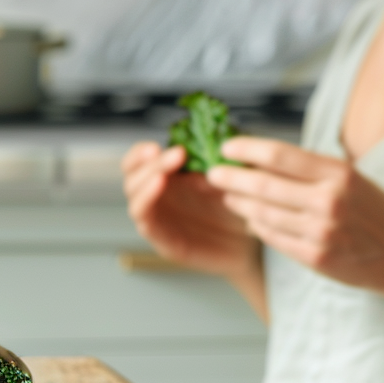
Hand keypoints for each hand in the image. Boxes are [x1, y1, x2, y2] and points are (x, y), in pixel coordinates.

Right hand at [121, 141, 260, 279]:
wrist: (251, 245)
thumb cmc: (237, 210)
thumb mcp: (226, 177)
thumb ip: (211, 159)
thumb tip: (203, 137)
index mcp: (167, 181)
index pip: (138, 163)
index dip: (140, 152)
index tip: (158, 144)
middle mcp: (158, 200)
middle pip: (132, 178)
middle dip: (147, 164)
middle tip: (172, 154)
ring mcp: (160, 222)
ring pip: (134, 201)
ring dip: (145, 183)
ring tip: (162, 174)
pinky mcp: (166, 244)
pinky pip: (147, 225)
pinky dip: (147, 205)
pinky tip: (158, 189)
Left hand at [207, 137, 383, 300]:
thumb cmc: (376, 212)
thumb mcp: (351, 178)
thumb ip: (310, 170)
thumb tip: (261, 158)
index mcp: (338, 173)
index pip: (280, 155)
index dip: (247, 150)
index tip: (226, 147)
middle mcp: (329, 201)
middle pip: (264, 185)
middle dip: (231, 178)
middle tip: (212, 174)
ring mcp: (321, 232)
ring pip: (263, 214)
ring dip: (239, 204)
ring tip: (228, 197)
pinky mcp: (315, 257)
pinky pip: (273, 238)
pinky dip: (257, 227)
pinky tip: (251, 220)